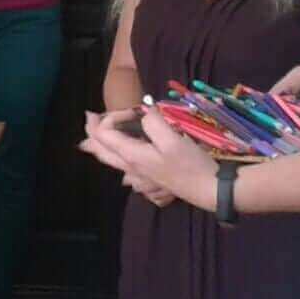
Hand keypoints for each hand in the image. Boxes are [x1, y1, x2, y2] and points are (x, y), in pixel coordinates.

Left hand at [81, 109, 217, 213]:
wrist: (209, 189)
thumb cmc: (191, 164)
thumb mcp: (172, 138)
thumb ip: (153, 121)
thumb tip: (145, 112)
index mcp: (131, 155)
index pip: (104, 132)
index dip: (113, 115)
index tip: (133, 110)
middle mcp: (129, 167)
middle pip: (100, 149)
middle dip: (92, 131)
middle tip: (90, 116)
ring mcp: (138, 176)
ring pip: (110, 160)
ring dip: (101, 145)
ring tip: (94, 136)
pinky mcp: (148, 180)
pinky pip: (123, 168)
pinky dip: (115, 157)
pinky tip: (120, 156)